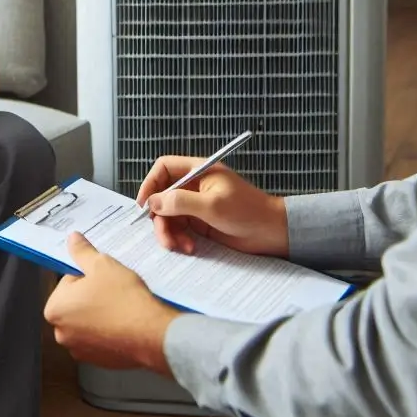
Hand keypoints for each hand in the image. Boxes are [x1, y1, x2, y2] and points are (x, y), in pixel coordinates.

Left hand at [43, 233, 177, 372]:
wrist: (150, 334)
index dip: (88, 276)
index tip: (104, 279)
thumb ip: (82, 251)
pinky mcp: (98, 362)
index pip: (68, 282)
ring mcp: (79, 350)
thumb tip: (71, 238)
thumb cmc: (122, 297)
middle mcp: (61, 333)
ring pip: (88, 322)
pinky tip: (125, 325)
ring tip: (120, 308)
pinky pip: (100, 340)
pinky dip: (109, 333)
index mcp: (54, 308)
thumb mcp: (101, 264)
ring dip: (100, 315)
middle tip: (113, 293)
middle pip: (76, 304)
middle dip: (91, 297)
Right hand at [136, 156, 288, 256]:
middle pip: (162, 196)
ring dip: (169, 233)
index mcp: (198, 171)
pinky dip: (179, 240)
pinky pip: (178, 230)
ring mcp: (195, 206)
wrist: (272, 233)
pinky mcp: (199, 223)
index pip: (164, 168)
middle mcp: (193, 186)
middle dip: (160, 217)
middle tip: (164, 236)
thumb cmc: (248, 212)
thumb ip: (181, 202)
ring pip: (168, 216)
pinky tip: (190, 248)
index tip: (144, 205)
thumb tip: (153, 202)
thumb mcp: (212, 205)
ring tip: (181, 247)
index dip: (150, 183)